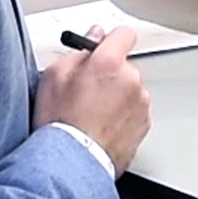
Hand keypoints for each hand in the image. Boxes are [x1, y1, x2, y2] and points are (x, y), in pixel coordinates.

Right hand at [33, 25, 150, 173]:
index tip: (103, 47)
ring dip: (118, 96)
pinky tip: (102, 126)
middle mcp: (131, 80)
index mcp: (109, 62)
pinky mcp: (144, 125)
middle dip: (110, 74)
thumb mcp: (53, 76)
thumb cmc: (60, 124)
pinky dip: (123, 116)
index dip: (111, 40)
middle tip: (87, 91)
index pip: (123, 34)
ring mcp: (140, 104)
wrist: (72, 165)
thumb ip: (77, 51)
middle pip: (125, 65)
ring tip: (92, 114)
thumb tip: (92, 39)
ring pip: (130, 90)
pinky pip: (134, 111)